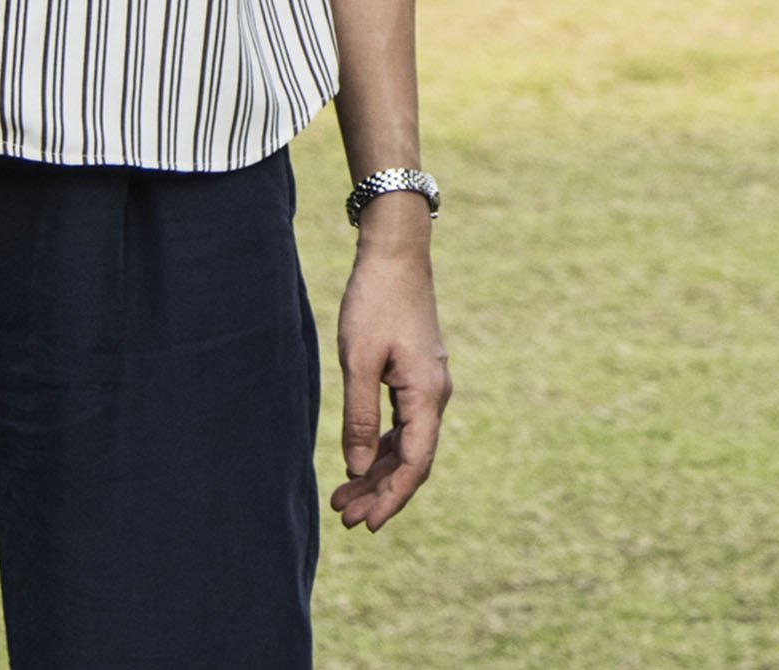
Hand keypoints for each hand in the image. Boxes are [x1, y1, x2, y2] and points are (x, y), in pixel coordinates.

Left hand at [331, 208, 450, 530]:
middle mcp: (435, 395)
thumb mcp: (359, 361)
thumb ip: (358, 416)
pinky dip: (380, 447)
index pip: (415, 462)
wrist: (396, 255)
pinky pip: (402, 425)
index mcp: (427, 394)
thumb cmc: (375, 301)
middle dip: (380, 493)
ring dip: (377, 473)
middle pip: (412, 460)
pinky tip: (357, 462)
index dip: (392, 497)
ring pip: (406, 445)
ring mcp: (426, 386)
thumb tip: (356, 468)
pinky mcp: (415, 376)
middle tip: (344, 518)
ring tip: (343, 498)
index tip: (367, 524)